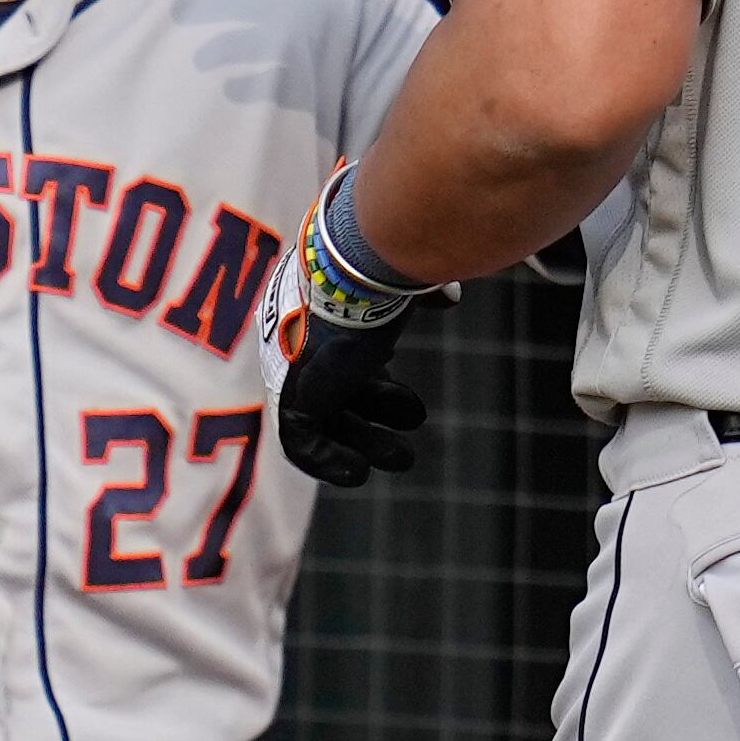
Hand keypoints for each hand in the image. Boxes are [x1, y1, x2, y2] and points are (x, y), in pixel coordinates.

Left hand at [256, 205, 432, 486]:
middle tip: (413, 425)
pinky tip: (357, 473)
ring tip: (402, 458)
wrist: (354, 270)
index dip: (375, 375)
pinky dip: (327, 462)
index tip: (404, 390)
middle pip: (338, 387)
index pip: (344, 353)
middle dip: (377, 409)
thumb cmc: (386, 267)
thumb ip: (423, 291)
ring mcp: (294, 369)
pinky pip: (299, 443)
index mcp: (325, 310)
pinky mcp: (290, 397)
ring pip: (325, 418)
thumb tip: (449, 297)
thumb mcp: (406, 281)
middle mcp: (303, 340)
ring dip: (363, 441)